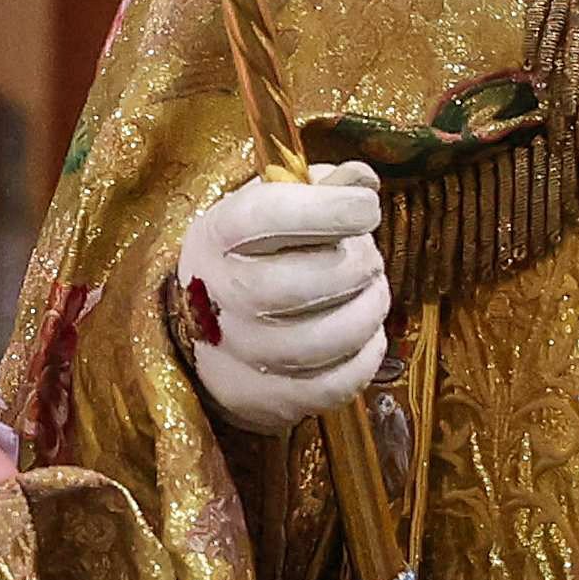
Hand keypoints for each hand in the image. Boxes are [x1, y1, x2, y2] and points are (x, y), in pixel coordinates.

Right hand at [177, 161, 389, 433]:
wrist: (207, 325)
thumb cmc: (255, 253)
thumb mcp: (273, 206)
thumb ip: (319, 188)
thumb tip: (362, 180)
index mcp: (217, 235)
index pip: (269, 217)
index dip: (330, 209)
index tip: (366, 207)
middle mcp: (216, 296)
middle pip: (297, 284)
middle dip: (355, 265)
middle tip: (369, 257)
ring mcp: (234, 354)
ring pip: (319, 341)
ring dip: (366, 311)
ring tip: (371, 292)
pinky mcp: (260, 399)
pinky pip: (330, 386)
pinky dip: (364, 358)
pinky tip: (365, 335)